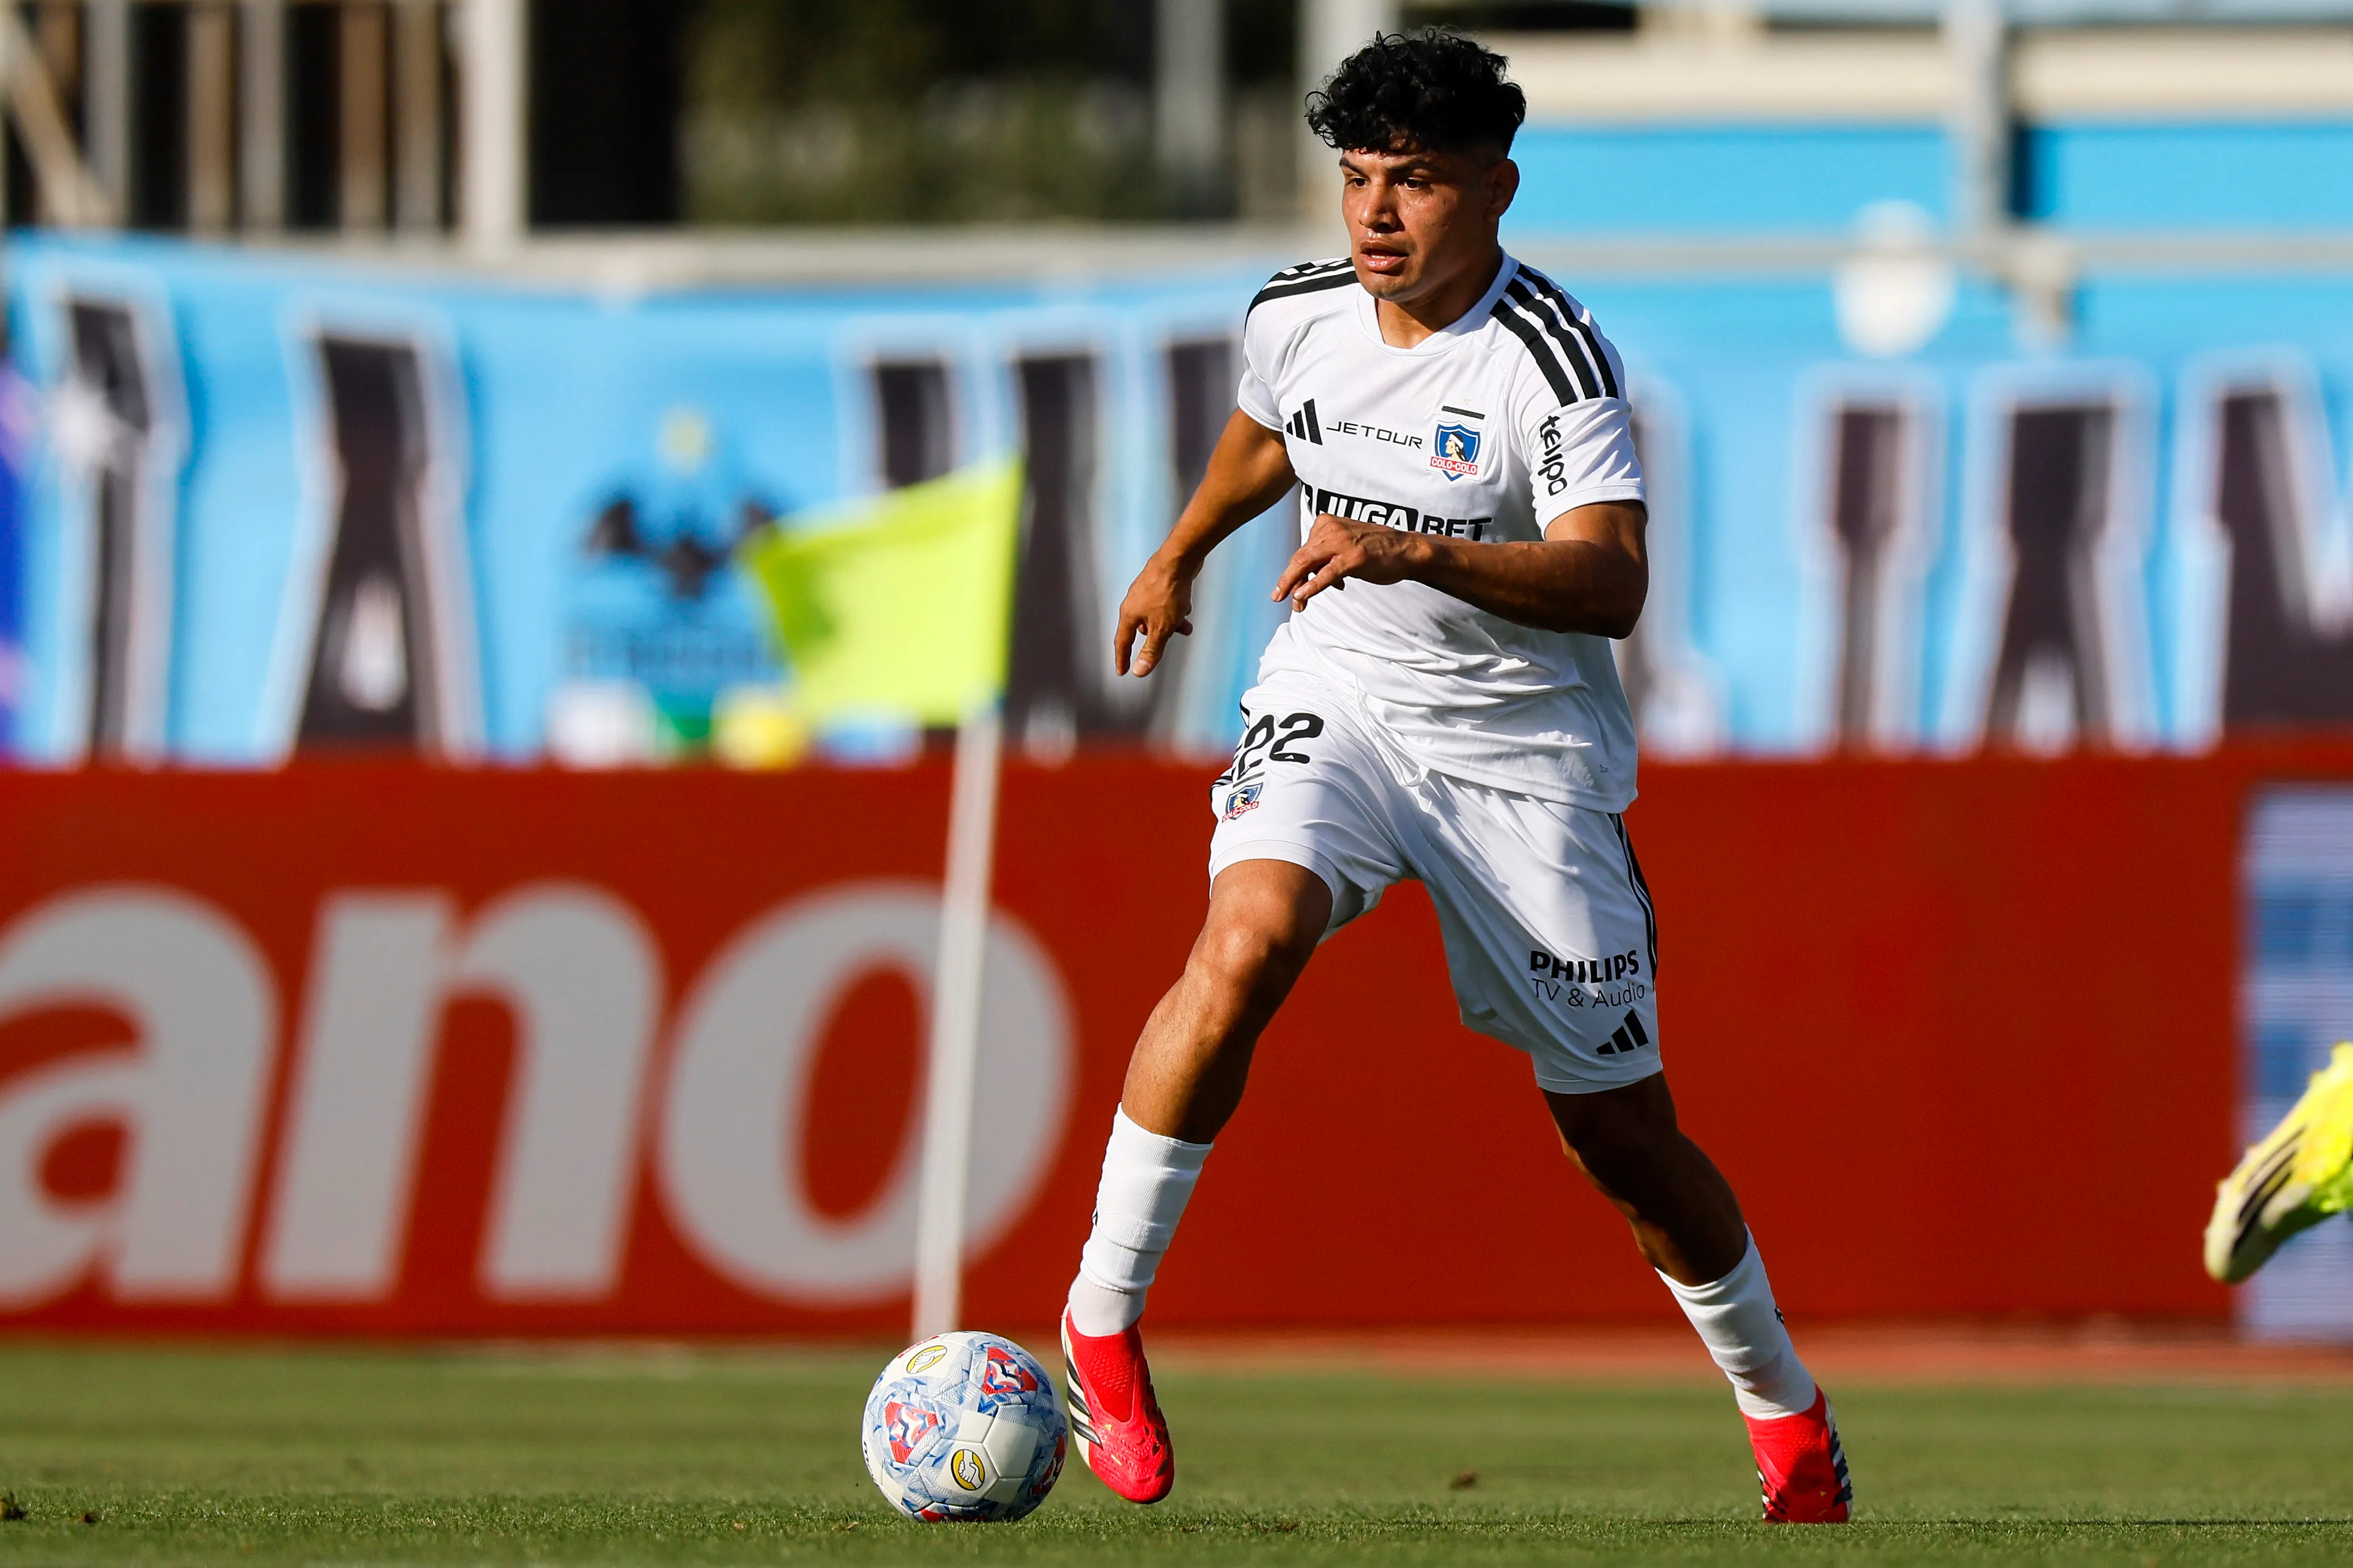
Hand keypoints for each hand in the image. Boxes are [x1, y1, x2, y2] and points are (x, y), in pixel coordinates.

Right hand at [1114, 551, 1195, 676]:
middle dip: (1159, 637)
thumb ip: (1151, 650)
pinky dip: (1175, 610)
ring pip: (1157, 616)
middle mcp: (1134, 602)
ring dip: (1171, 624)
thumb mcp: (1161, 629)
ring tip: (1185, 625)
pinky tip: (1186, 608)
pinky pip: (1164, 604)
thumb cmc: (1167, 591)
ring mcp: (1145, 591)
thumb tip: (1140, 670)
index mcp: (1129, 614)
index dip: (1122, 658)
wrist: (1179, 559)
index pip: (1122, 642)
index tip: (1122, 670)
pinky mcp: (1158, 584)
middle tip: (1170, 641)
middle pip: (1143, 629)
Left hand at [1270, 514, 1427, 610]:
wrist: (1406, 550)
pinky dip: (1312, 585)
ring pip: (1307, 564)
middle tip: (1277, 597)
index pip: (1303, 551)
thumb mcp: (1344, 550)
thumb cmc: (1375, 551)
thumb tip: (1306, 581)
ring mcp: (1342, 542)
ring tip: (1294, 604)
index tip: (1292, 592)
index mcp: (1325, 524)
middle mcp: (1330, 529)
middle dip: (1287, 580)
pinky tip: (1301, 596)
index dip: (1294, 574)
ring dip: (1295, 585)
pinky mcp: (1354, 557)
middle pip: (1299, 557)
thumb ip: (1325, 560)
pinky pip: (1327, 573)